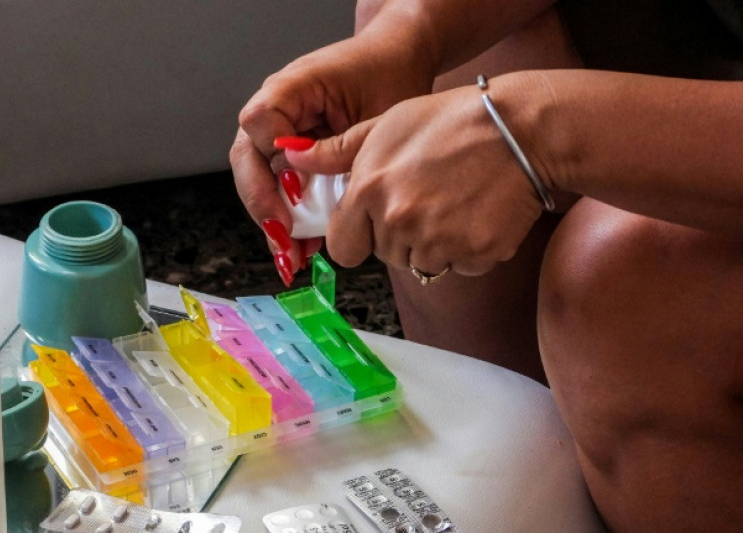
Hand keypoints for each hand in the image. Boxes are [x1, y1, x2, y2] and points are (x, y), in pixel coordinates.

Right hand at [230, 6, 434, 284]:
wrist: (396, 58)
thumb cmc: (389, 72)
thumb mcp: (375, 109)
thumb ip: (342, 145)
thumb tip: (305, 187)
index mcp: (290, 88)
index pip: (258, 125)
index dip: (272, 163)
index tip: (294, 195)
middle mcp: (275, 111)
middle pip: (248, 161)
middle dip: (263, 205)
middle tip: (283, 241)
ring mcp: (280, 135)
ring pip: (259, 182)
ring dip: (273, 222)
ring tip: (291, 260)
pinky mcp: (292, 156)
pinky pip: (281, 190)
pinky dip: (290, 221)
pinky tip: (302, 252)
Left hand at [282, 81, 548, 276]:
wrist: (522, 129)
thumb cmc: (451, 120)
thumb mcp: (387, 123)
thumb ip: (337, 151)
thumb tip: (292, 158)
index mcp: (369, 191)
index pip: (343, 247)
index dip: (358, 234)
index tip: (375, 220)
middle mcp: (398, 222)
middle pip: (384, 255)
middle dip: (398, 235)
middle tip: (427, 195)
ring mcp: (437, 242)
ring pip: (421, 263)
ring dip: (433, 243)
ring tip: (454, 200)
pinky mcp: (474, 254)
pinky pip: (459, 266)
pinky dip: (467, 248)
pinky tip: (477, 212)